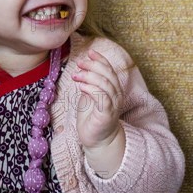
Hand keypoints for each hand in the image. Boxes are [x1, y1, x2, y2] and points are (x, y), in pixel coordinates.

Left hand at [72, 49, 124, 176]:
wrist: (97, 140)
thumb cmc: (92, 117)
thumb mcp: (89, 95)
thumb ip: (89, 83)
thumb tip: (82, 69)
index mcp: (113, 88)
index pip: (110, 70)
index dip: (101, 60)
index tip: (90, 52)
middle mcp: (116, 95)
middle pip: (108, 74)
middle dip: (94, 66)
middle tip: (80, 63)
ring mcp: (112, 105)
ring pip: (105, 84)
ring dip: (89, 76)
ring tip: (76, 75)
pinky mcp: (106, 114)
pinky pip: (101, 97)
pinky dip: (90, 89)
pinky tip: (81, 86)